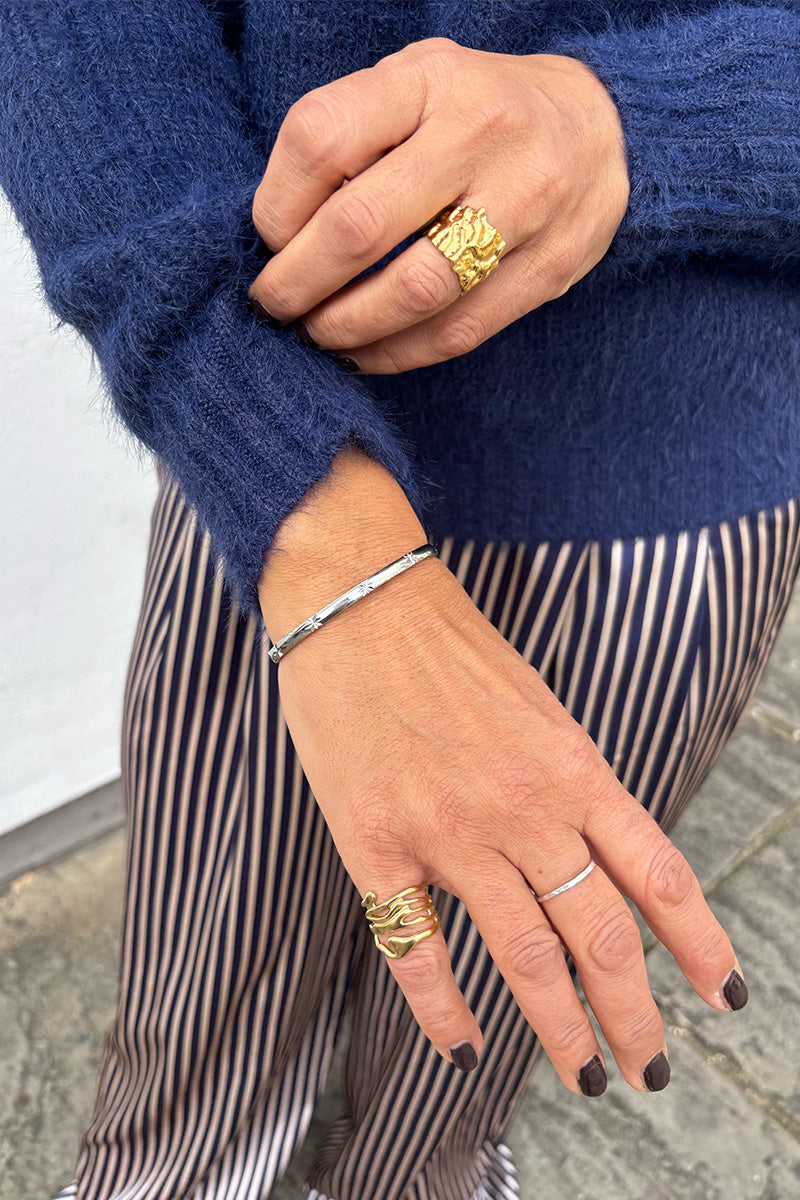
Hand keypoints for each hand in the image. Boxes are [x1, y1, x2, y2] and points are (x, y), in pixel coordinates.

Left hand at [247, 38, 629, 371]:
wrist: (603, 127)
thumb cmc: (478, 111)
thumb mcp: (416, 83)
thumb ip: (353, 135)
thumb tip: (279, 232)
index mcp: (429, 78)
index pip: (321, 137)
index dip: (275, 204)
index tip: (268, 237)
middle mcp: (481, 134)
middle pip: (359, 226)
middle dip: (297, 282)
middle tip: (273, 305)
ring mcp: (524, 204)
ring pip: (412, 292)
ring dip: (346, 327)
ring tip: (317, 333)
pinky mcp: (550, 267)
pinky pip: (457, 331)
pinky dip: (397, 354)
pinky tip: (366, 353)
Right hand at [258, 446, 745, 1095]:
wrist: (357, 603)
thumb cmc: (447, 645)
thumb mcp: (538, 705)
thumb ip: (571, 782)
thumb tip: (600, 857)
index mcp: (572, 767)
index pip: (659, 876)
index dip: (701, 946)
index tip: (724, 995)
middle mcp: (523, 807)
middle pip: (600, 936)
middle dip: (634, 1015)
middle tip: (647, 1066)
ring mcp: (448, 831)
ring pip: (523, 957)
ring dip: (561, 1029)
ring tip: (584, 1075)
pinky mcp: (376, 844)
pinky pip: (416, 949)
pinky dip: (443, 1009)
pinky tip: (463, 1044)